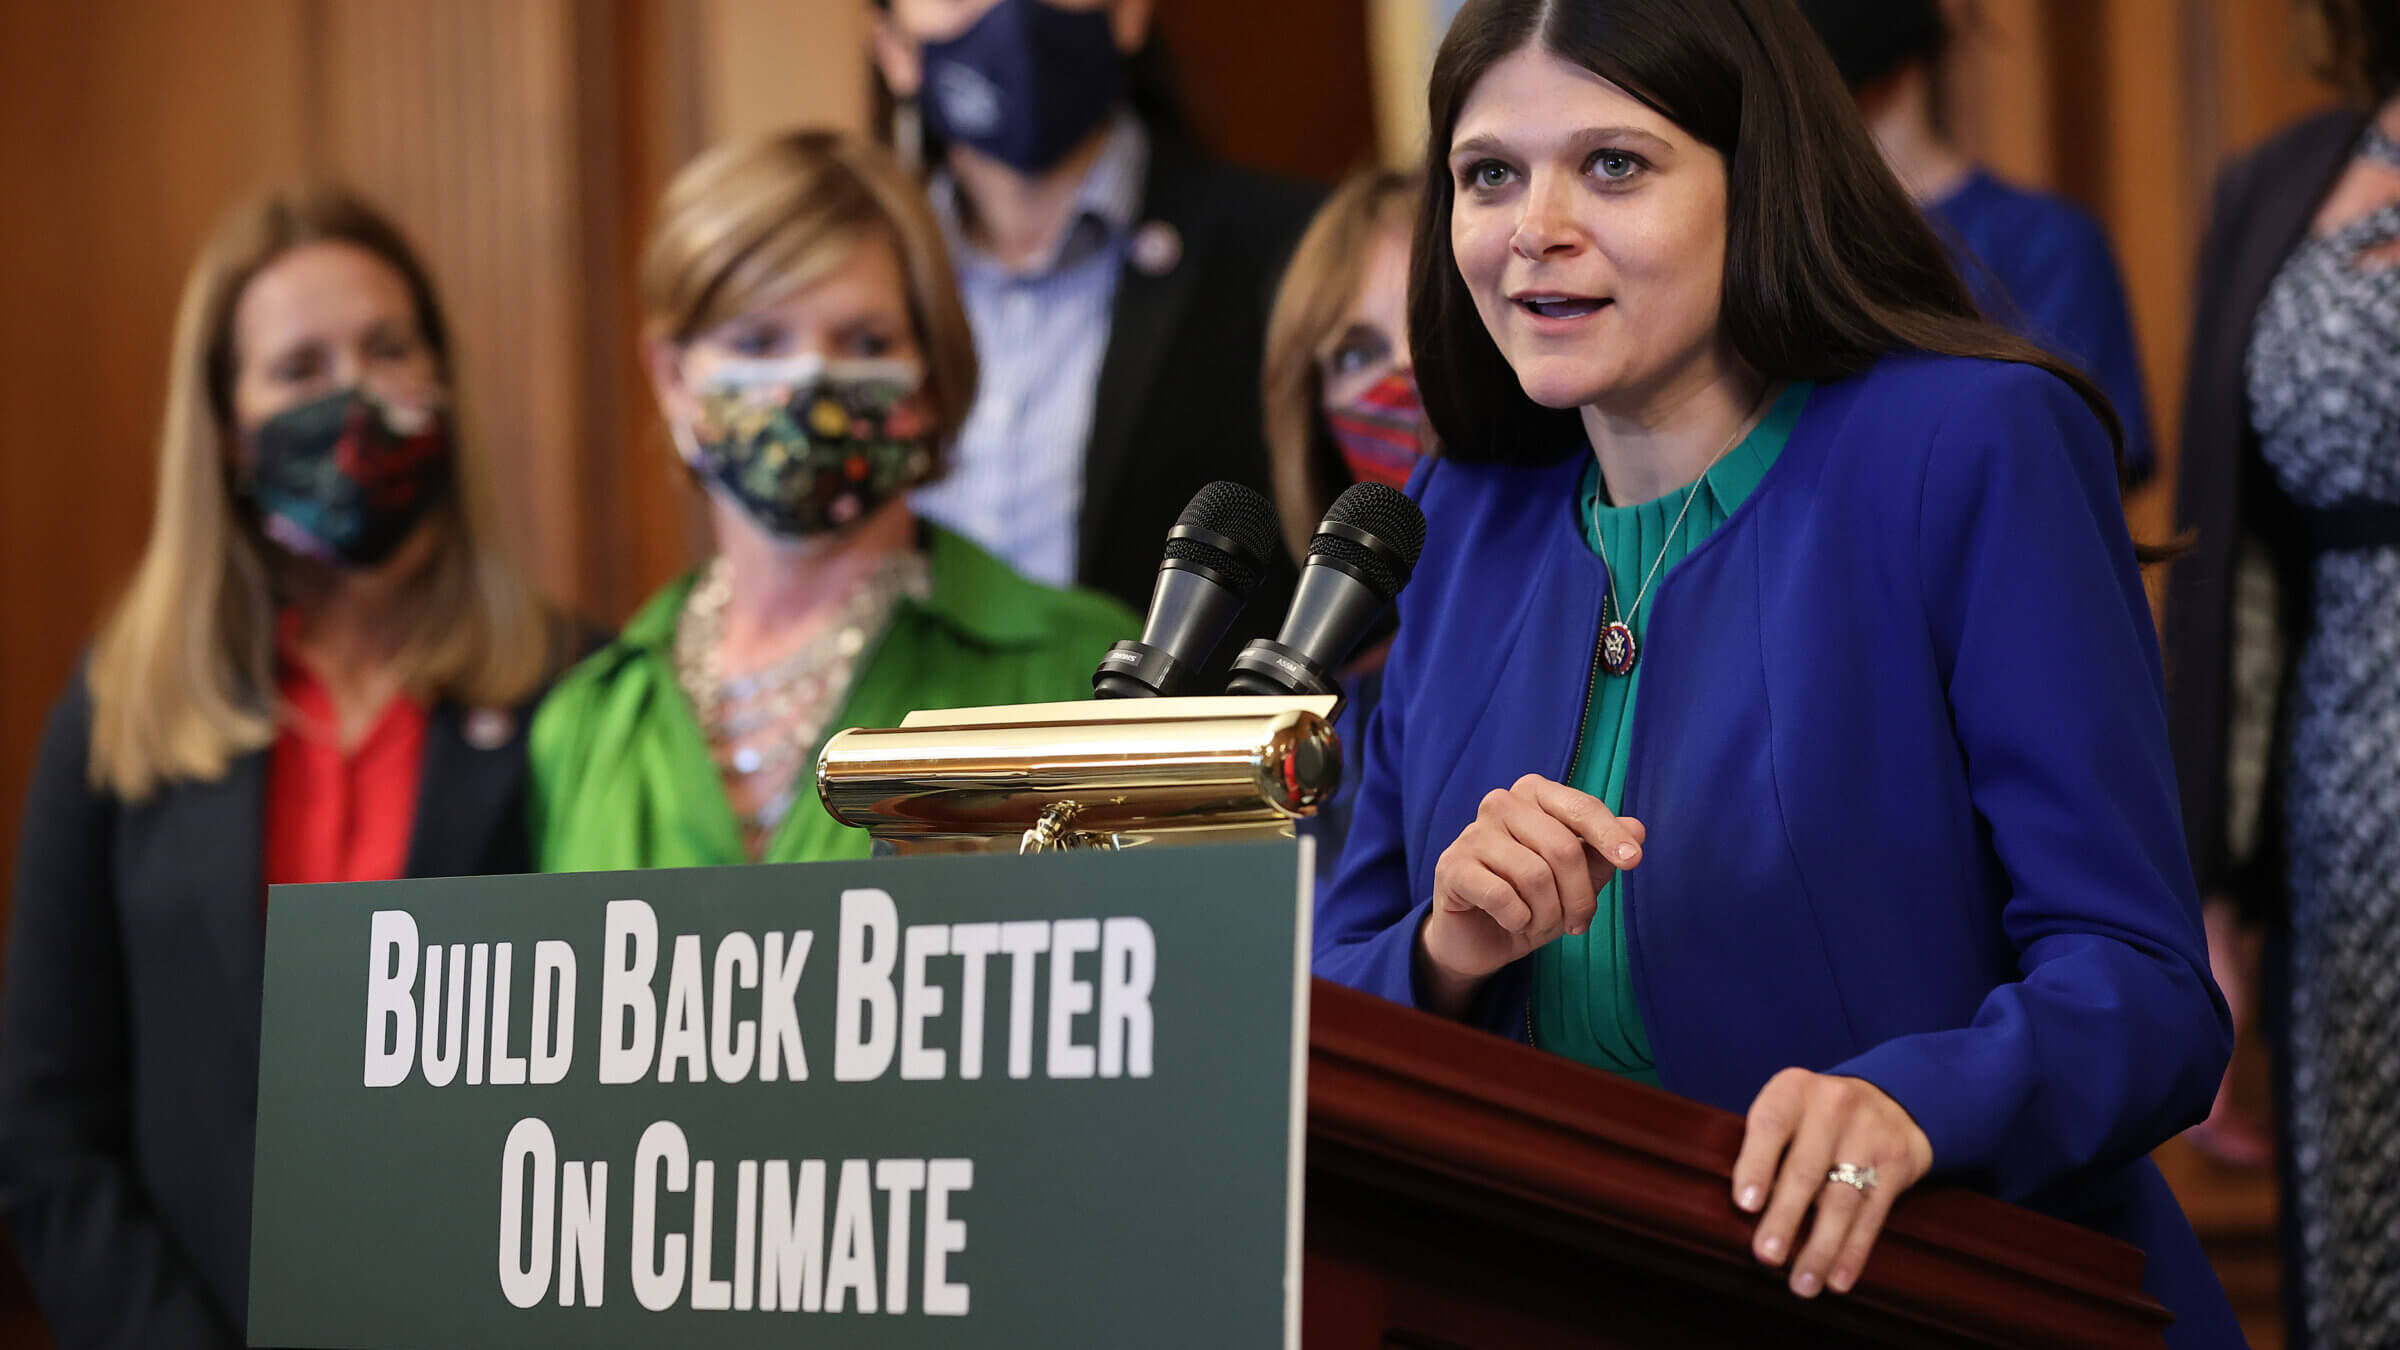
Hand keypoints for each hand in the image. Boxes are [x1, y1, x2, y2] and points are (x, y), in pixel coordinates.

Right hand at [1417, 774, 1644, 1016]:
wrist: (1478, 939)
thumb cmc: (1531, 901)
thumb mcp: (1575, 882)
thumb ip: (1602, 853)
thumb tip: (1636, 828)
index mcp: (1534, 795)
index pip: (1581, 808)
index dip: (1610, 835)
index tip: (1634, 861)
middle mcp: (1501, 803)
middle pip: (1563, 848)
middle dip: (1579, 897)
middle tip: (1578, 923)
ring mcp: (1472, 833)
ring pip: (1535, 876)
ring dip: (1548, 914)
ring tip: (1540, 923)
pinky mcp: (1452, 866)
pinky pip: (1502, 896)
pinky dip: (1518, 920)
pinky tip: (1513, 923)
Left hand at [1732, 1069, 1933, 1296]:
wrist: (1891, 1101)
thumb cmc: (1815, 1119)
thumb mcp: (1789, 1110)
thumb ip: (1765, 1146)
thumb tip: (1738, 1212)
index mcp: (1793, 1090)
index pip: (1770, 1125)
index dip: (1756, 1165)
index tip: (1745, 1205)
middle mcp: (1833, 1106)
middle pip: (1805, 1169)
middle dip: (1785, 1218)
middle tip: (1767, 1256)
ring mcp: (1870, 1133)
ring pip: (1841, 1199)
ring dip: (1820, 1247)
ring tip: (1802, 1284)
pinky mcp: (1898, 1162)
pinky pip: (1873, 1213)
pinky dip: (1854, 1251)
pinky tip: (1838, 1279)